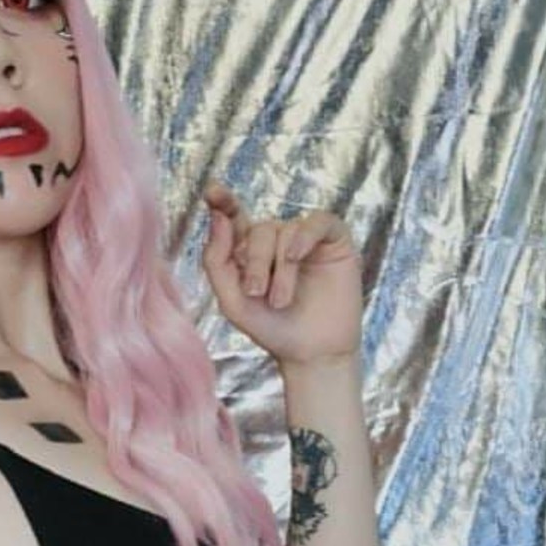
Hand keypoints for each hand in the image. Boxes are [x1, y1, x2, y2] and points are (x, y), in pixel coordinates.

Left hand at [202, 180, 363, 368]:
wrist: (311, 353)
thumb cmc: (272, 330)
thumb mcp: (233, 301)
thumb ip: (216, 261)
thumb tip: (218, 216)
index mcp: (249, 251)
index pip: (234, 218)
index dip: (223, 201)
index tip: (211, 191)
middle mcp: (277, 240)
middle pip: (260, 229)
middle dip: (256, 261)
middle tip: (257, 294)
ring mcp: (305, 239)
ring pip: (286, 231)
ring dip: (281, 269)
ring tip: (281, 301)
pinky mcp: (333, 241)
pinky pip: (318, 223)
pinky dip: (305, 237)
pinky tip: (296, 256)